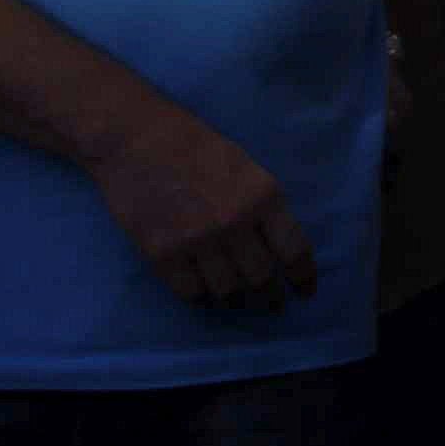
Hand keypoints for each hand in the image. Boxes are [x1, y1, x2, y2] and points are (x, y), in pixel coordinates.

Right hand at [87, 101, 313, 313]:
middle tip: (270, 304)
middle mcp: (234, 222)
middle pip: (261, 277)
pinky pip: (190, 292)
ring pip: (226, 291)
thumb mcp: (248, 171)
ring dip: (235, 300)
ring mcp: (196, 240)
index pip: (294, 249)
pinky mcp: (161, 253)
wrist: (139, 141)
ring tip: (239, 300)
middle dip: (269, 297)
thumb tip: (279, 251)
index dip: (303, 277)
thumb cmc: (198, 150)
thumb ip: (265, 208)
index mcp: (264, 196)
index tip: (305, 292)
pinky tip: (206, 294)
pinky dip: (201, 298)